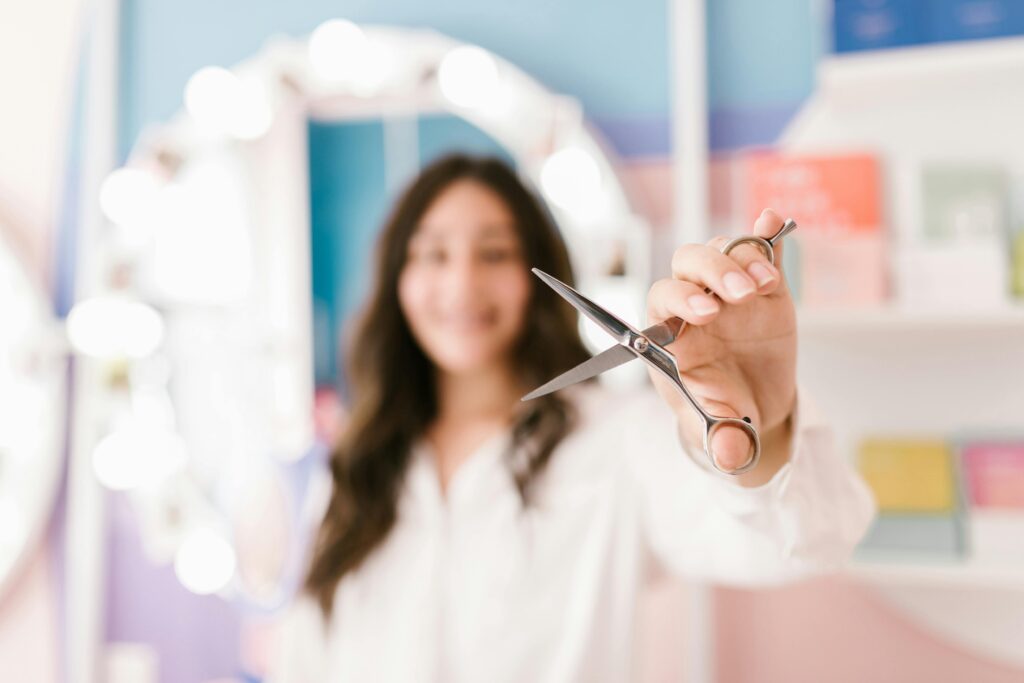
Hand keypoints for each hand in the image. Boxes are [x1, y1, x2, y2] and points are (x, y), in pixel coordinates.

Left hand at [646, 209, 796, 484]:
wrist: (757, 407)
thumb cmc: (724, 413)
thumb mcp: (722, 429)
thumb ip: (722, 438)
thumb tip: (727, 456)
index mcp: (671, 333)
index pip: (662, 298)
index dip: (680, 299)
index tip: (705, 315)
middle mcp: (695, 303)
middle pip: (687, 264)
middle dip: (711, 273)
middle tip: (737, 296)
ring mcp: (729, 290)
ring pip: (723, 252)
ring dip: (741, 260)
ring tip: (762, 286)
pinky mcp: (764, 285)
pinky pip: (759, 250)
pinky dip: (765, 235)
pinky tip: (773, 222)